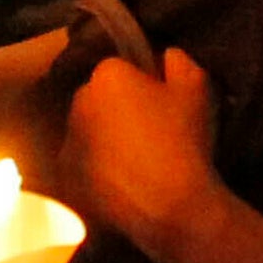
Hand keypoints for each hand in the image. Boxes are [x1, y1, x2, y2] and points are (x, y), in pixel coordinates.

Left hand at [61, 49, 219, 262]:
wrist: (168, 206)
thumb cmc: (184, 140)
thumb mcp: (197, 87)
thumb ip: (178, 61)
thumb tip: (163, 56)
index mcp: (108, 76)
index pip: (120, 68)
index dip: (141, 83)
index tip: (159, 103)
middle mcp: (79, 103)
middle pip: (97, 97)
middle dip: (115, 108)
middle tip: (148, 131)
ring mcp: (68, 143)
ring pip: (87, 131)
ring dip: (103, 138)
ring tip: (135, 162)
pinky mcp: (65, 178)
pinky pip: (82, 164)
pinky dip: (96, 169)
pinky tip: (122, 183)